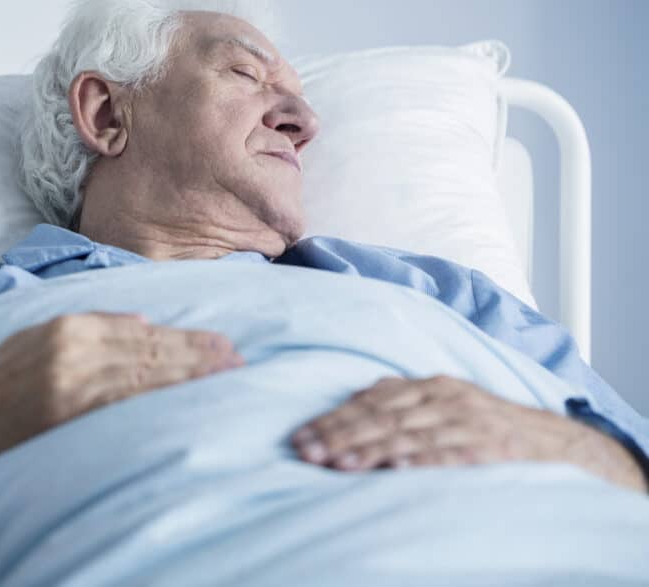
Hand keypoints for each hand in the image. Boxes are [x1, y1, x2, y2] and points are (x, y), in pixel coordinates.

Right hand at [0, 312, 242, 443]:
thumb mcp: (34, 339)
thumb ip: (88, 325)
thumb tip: (141, 323)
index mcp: (67, 325)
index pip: (139, 331)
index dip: (183, 338)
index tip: (218, 343)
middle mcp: (73, 346)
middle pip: (150, 348)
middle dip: (198, 353)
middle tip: (237, 357)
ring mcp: (71, 379)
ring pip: (145, 372)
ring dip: (190, 373)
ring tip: (226, 374)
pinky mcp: (68, 410)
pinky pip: (126, 401)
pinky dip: (161, 396)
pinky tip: (188, 395)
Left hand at [290, 375, 646, 491]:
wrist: (553, 442)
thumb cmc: (485, 426)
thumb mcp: (442, 405)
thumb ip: (401, 402)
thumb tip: (351, 401)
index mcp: (429, 386)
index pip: (370, 402)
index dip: (334, 420)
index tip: (301, 438)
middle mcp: (444, 397)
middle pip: (382, 416)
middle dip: (340, 435)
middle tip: (307, 452)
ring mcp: (467, 420)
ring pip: (409, 434)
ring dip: (370, 449)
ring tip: (338, 464)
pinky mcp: (490, 446)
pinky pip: (451, 453)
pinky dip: (423, 460)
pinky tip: (396, 468)